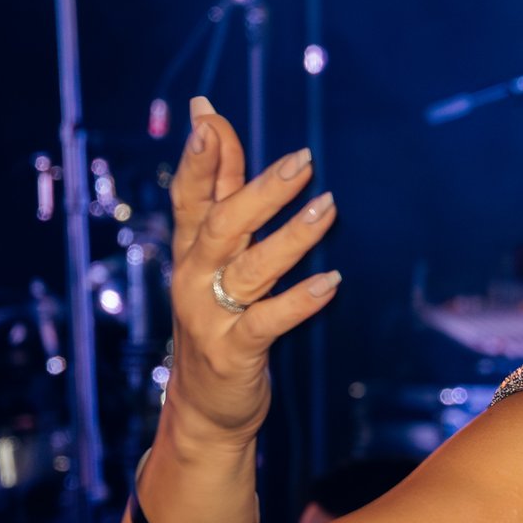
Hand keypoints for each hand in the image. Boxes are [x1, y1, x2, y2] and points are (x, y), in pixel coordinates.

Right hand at [166, 98, 341, 442]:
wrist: (203, 406)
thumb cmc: (215, 319)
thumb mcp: (212, 257)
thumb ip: (217, 193)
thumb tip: (211, 121)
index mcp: (190, 251)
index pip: (191, 195)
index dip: (199, 156)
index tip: (207, 116)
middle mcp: (194, 277)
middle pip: (222, 224)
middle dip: (261, 189)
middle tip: (302, 159)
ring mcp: (211, 316)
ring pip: (251, 268)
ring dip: (291, 237)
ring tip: (328, 208)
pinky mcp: (234, 351)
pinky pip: (268, 322)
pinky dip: (300, 302)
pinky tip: (332, 282)